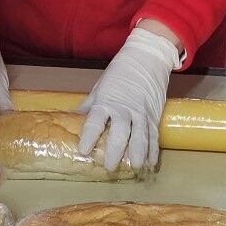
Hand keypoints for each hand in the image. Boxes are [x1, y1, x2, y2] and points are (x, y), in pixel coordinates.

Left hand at [76, 24, 179, 169]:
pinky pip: (154, 135)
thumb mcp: (100, 88)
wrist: (147, 58)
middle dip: (115, 150)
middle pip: (120, 133)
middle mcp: (124, 109)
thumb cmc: (119, 74)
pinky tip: (151, 163)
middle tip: (109, 166)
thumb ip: (88, 106)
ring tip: (135, 167)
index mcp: (106, 102)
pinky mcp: (153, 115)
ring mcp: (141, 113)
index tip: (83, 150)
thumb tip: (71, 121)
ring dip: (139, 152)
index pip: (95, 121)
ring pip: (141, 136)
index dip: (89, 136)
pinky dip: (153, 150)